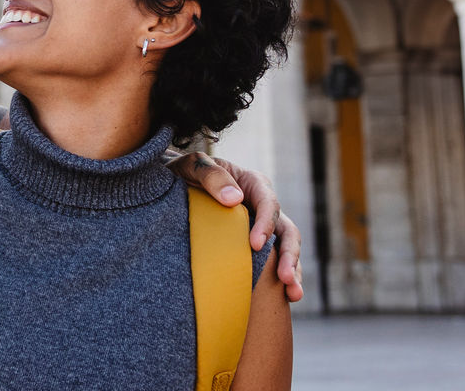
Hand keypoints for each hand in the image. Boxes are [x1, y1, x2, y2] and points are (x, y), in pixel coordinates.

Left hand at [174, 152, 303, 302]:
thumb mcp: (193, 166)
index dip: (266, 224)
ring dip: (293, 271)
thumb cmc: (183, 173)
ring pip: (287, 250)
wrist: (171, 187)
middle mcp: (263, 207)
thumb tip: (235, 199)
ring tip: (293, 294)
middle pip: (286, 230)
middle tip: (285, 278)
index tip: (255, 245)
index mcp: (253, 184)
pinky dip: (281, 280)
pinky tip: (285, 298)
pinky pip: (274, 263)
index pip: (269, 203)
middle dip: (290, 255)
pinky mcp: (254, 247)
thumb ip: (211, 176)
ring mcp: (261, 228)